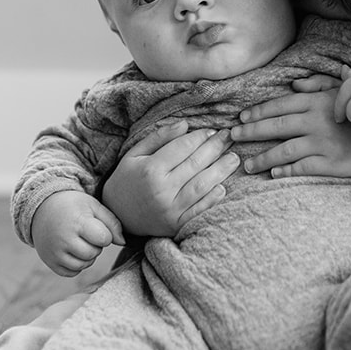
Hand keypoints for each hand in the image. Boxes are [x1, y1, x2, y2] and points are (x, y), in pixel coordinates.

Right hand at [31, 190, 123, 276]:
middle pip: (93, 253)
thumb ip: (112, 223)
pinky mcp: (50, 262)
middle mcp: (64, 239)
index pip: (104, 239)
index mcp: (77, 222)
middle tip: (87, 234)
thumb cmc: (73, 206)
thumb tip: (123, 242)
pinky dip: (76, 265)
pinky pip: (72, 272)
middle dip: (96, 245)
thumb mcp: (93, 206)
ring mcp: (55, 252)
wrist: (41, 208)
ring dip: (87, 256)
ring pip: (83, 265)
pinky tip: (72, 250)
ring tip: (80, 241)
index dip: (105, 234)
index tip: (96, 226)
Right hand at [102, 120, 239, 236]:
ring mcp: (170, 209)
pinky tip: (223, 186)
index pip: (182, 148)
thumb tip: (186, 124)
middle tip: (229, 137)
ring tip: (234, 158)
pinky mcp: (176, 225)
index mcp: (150, 169)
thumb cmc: (126, 180)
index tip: (212, 131)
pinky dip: (213, 198)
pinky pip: (199, 210)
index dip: (200, 137)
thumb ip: (160, 138)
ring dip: (221, 170)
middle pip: (196, 164)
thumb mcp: (135, 154)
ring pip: (202, 186)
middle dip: (215, 148)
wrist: (116, 215)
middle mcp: (162, 190)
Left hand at [231, 83, 350, 177]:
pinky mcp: (330, 163)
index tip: (241, 118)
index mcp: (316, 103)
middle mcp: (315, 122)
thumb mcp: (343, 92)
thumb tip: (295, 85)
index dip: (258, 112)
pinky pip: (302, 167)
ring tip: (248, 164)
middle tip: (232, 137)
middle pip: (276, 127)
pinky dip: (286, 170)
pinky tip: (274, 173)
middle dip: (251, 132)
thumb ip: (317, 86)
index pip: (279, 106)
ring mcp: (322, 144)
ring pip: (284, 150)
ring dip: (263, 157)